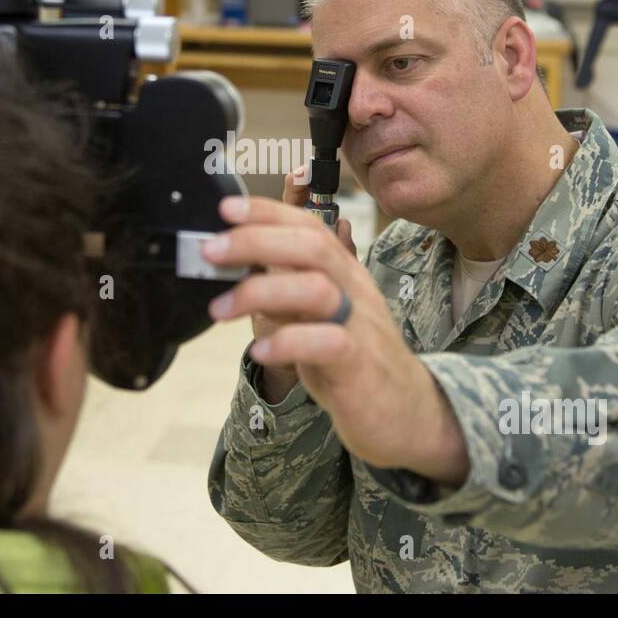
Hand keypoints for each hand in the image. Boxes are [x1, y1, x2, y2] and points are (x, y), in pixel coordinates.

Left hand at [204, 195, 469, 484]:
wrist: (406, 411)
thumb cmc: (352, 359)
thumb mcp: (318, 316)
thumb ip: (287, 290)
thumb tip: (239, 265)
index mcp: (344, 272)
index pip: (310, 227)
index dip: (268, 212)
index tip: (227, 207)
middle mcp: (354, 289)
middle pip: (310, 247)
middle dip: (255, 241)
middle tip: (210, 251)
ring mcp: (360, 324)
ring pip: (316, 289)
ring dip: (260, 293)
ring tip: (219, 309)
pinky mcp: (360, 363)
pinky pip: (326, 343)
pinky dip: (288, 342)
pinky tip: (260, 350)